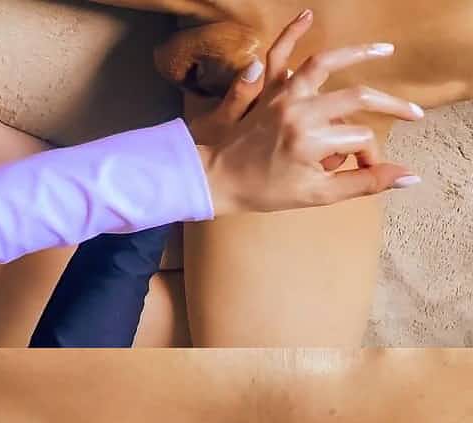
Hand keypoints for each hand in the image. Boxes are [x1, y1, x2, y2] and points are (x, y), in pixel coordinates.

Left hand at [196, 9, 423, 214]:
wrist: (218, 181)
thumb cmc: (266, 192)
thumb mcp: (317, 196)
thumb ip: (364, 183)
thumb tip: (411, 177)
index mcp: (311, 141)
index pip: (360, 139)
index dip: (369, 157)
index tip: (363, 170)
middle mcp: (299, 112)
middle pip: (354, 101)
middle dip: (384, 110)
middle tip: (411, 115)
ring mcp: (280, 97)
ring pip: (324, 65)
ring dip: (356, 53)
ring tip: (385, 50)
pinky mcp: (265, 91)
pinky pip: (278, 57)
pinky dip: (291, 35)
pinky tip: (307, 16)